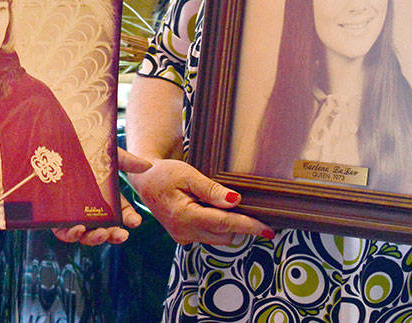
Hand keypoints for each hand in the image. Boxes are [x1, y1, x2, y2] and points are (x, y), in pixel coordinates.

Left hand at [52, 148, 152, 245]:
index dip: (130, 220)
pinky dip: (72, 235)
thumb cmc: (83, 146)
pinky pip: (63, 232)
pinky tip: (78, 228)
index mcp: (107, 198)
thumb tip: (148, 166)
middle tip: (121, 235)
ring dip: (95, 239)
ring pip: (86, 235)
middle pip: (106, 230)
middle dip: (115, 236)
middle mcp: (91, 209)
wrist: (54, 139)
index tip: (135, 221)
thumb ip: (126, 161)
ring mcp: (74, 213)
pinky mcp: (55, 215)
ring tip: (101, 233)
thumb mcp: (107, 154)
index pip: (123, 214)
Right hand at [126, 158, 271, 245]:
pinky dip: (215, 225)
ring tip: (215, 202)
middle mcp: (184, 232)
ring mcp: (183, 237)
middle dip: (236, 221)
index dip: (249, 226)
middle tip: (234, 200)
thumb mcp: (187, 174)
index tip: (268, 230)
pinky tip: (207, 209)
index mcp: (184, 216)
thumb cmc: (164, 173)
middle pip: (225, 234)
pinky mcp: (183, 238)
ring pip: (218, 238)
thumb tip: (235, 201)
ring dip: (225, 224)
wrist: (144, 181)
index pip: (224, 224)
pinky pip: (209, 236)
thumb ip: (211, 189)